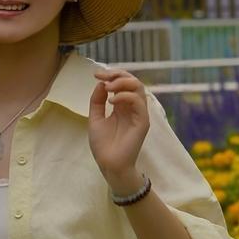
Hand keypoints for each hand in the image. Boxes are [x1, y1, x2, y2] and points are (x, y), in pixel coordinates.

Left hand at [88, 68, 149, 192]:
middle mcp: (132, 107)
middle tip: (103, 77)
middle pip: (133, 81)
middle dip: (118, 74)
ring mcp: (139, 114)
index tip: (96, 74)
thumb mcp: (95, 118)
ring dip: (122, 82)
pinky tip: (112, 101)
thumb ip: (97, 101)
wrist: (109, 164)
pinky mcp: (143, 122)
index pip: (123, 83)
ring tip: (108, 87)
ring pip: (138, 88)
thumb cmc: (103, 145)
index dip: (111, 75)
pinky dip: (125, 96)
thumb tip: (101, 83)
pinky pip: (138, 102)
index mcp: (122, 105)